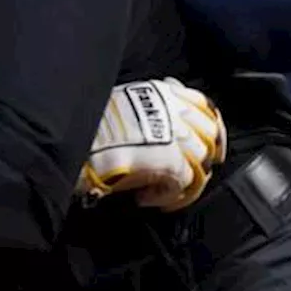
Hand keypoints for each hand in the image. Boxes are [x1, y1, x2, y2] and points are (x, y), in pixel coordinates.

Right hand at [78, 77, 227, 211]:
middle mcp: (172, 108)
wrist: (76, 145)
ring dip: (185, 181)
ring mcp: (174, 133)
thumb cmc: (91, 128)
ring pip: (200, 160)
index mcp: (161, 92)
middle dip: (204, 158)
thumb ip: (150, 112)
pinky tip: (147, 199)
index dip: (213, 126)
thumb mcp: (123, 106)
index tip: (214, 144)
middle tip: (191, 178)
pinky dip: (168, 196)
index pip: (203, 103)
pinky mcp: (169, 159)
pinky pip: (185, 182)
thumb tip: (164, 133)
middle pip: (209, 133)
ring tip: (165, 191)